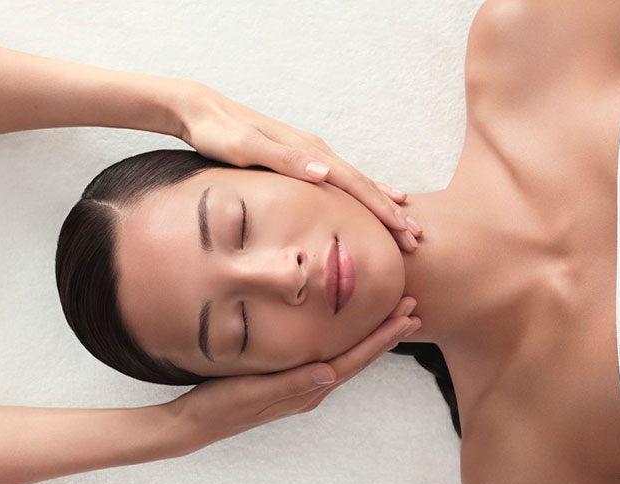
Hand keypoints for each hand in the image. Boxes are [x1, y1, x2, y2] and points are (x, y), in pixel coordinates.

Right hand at [167, 296, 421, 452]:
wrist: (197, 423)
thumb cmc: (222, 405)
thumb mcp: (253, 391)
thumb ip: (292, 383)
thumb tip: (331, 372)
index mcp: (306, 389)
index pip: (354, 360)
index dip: (382, 338)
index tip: (407, 316)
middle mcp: (311, 389)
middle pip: (359, 358)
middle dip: (387, 335)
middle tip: (414, 308)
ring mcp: (302, 387)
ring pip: (348, 359)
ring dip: (373, 338)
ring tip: (394, 318)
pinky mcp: (289, 382)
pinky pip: (330, 360)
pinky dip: (349, 344)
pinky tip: (350, 334)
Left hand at [175, 83, 422, 251]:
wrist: (203, 111)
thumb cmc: (219, 133)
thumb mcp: (246, 148)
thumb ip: (285, 160)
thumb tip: (325, 173)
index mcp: (308, 152)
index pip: (354, 184)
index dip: (381, 209)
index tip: (403, 230)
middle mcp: (315, 151)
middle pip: (363, 184)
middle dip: (391, 211)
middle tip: (416, 236)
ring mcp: (310, 153)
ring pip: (355, 181)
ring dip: (381, 202)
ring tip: (406, 219)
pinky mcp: (301, 158)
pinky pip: (340, 178)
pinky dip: (361, 191)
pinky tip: (370, 197)